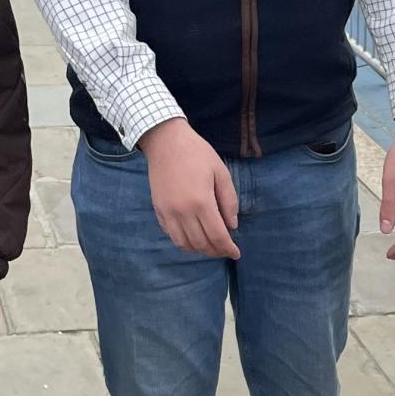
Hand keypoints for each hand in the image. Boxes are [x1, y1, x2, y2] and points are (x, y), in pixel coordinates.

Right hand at [140, 118, 239, 258]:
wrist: (165, 142)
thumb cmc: (197, 153)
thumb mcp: (221, 172)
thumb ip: (229, 201)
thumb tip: (232, 226)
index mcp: (201, 201)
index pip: (217, 236)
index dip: (228, 248)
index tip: (236, 253)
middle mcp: (182, 212)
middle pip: (201, 244)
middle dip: (216, 251)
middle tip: (226, 250)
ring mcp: (168, 212)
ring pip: (184, 244)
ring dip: (200, 249)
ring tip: (211, 246)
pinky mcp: (158, 210)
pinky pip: (171, 235)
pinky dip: (184, 242)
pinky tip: (194, 237)